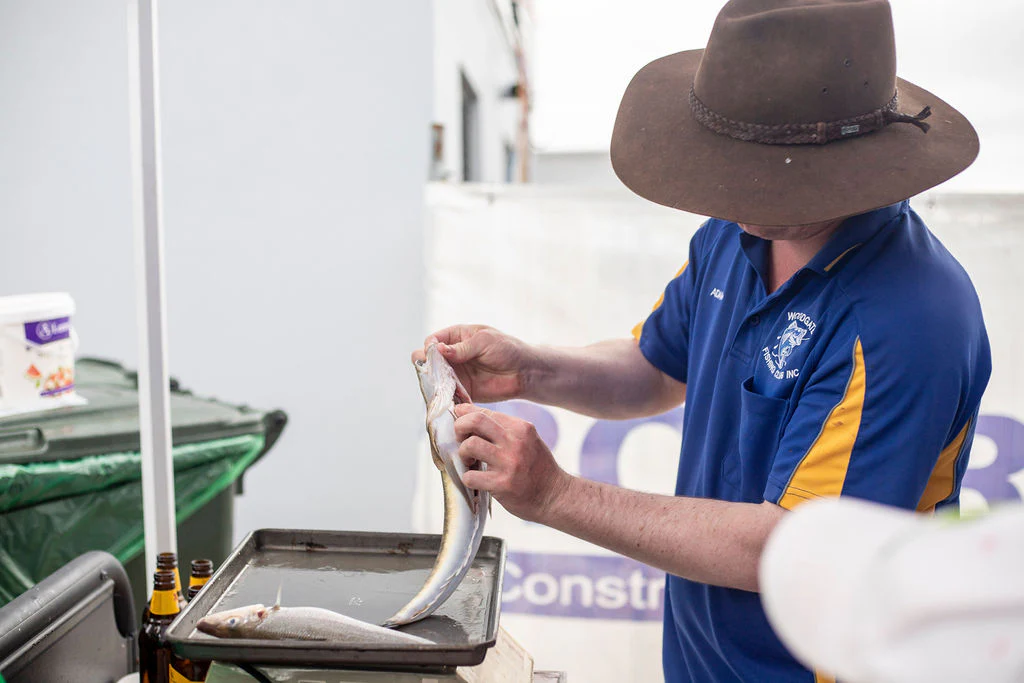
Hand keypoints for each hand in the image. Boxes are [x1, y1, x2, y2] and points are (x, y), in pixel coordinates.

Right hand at [413, 325, 535, 402]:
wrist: (524, 372)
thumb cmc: (507, 349)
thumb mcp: (484, 341)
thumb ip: (462, 347)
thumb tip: (438, 349)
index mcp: (456, 336)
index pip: (432, 340)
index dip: (429, 347)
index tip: (433, 353)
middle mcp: (452, 355)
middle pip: (427, 360)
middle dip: (426, 365)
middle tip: (434, 372)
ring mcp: (455, 374)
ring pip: (434, 379)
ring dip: (434, 383)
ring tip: (441, 386)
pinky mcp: (461, 391)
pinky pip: (446, 395)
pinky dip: (444, 397)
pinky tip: (448, 397)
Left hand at [454, 403, 570, 522]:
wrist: (555, 496)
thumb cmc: (536, 468)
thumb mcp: (527, 440)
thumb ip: (504, 429)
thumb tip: (470, 415)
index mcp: (521, 428)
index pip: (484, 412)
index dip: (465, 415)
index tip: (460, 423)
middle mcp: (516, 442)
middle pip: (475, 421)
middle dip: (459, 427)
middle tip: (460, 439)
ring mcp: (509, 463)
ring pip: (470, 445)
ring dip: (463, 453)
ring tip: (470, 461)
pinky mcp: (502, 484)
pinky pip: (471, 476)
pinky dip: (468, 478)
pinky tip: (476, 480)